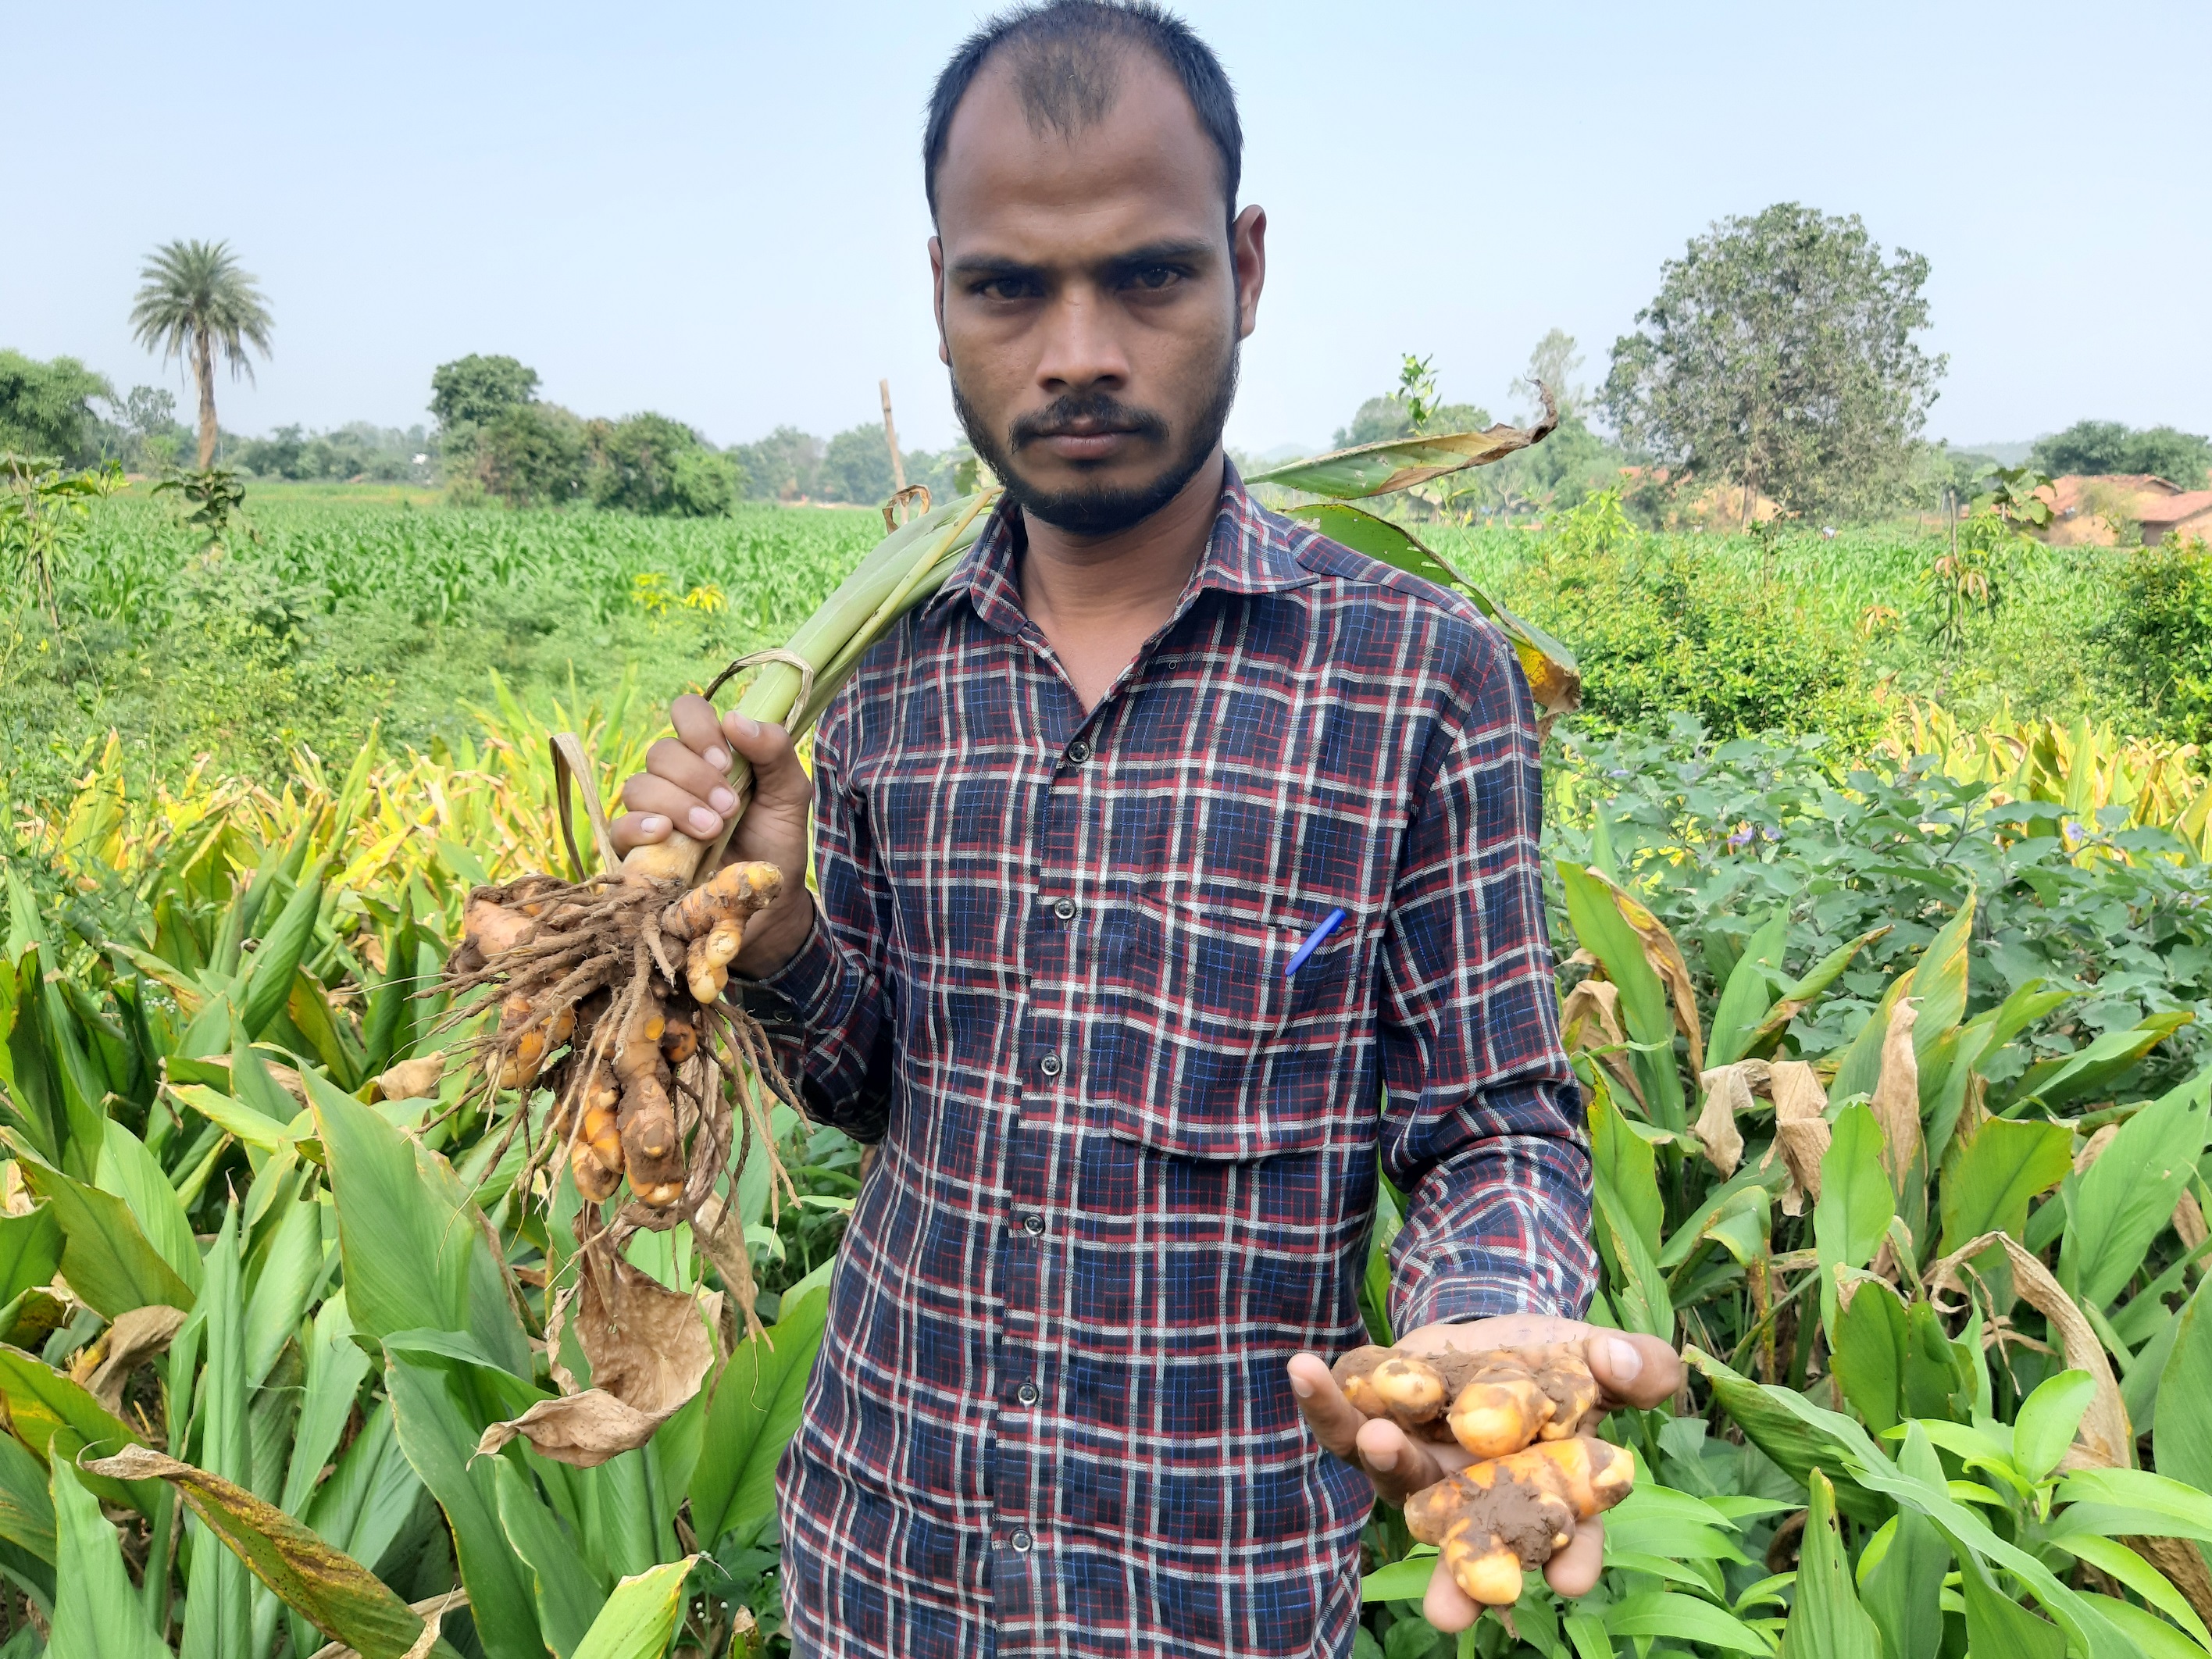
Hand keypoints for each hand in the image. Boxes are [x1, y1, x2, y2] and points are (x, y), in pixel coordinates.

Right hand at [609, 694, 815, 976]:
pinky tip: (664, 833)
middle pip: (662, 752)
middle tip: (729, 808)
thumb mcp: (790, 794)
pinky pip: (619, 827)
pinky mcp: (637, 850)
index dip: (698, 728)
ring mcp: (653, 811)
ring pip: (639, 786)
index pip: (686, 712)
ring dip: (677, 804)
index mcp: (711, 754)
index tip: (725, 760)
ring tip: (711, 831)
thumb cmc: (776, 841)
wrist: (768, 901)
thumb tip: (735, 719)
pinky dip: (639, 826)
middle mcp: (677, 777)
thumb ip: (774, 751)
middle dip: (696, 778)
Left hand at [1287, 1314, 1680, 1631]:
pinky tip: (1305, 1369)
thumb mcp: (1602, 1355)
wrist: (1493, 1332)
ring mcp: (1421, 1468)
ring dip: (1388, 1463)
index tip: (1571, 1579)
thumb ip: (1634, 1364)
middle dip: (1461, 1575)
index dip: (1572, 1557)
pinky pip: (1342, 1424)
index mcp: (1545, 1494)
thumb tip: (1617, 1362)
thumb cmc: (1559, 1360)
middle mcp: (1478, 1499)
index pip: (1567, 1536)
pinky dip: (1322, 1401)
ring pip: (1399, 1481)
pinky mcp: (1374, 1426)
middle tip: (1452, 1610)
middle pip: (1472, 1544)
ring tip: (1380, 1440)